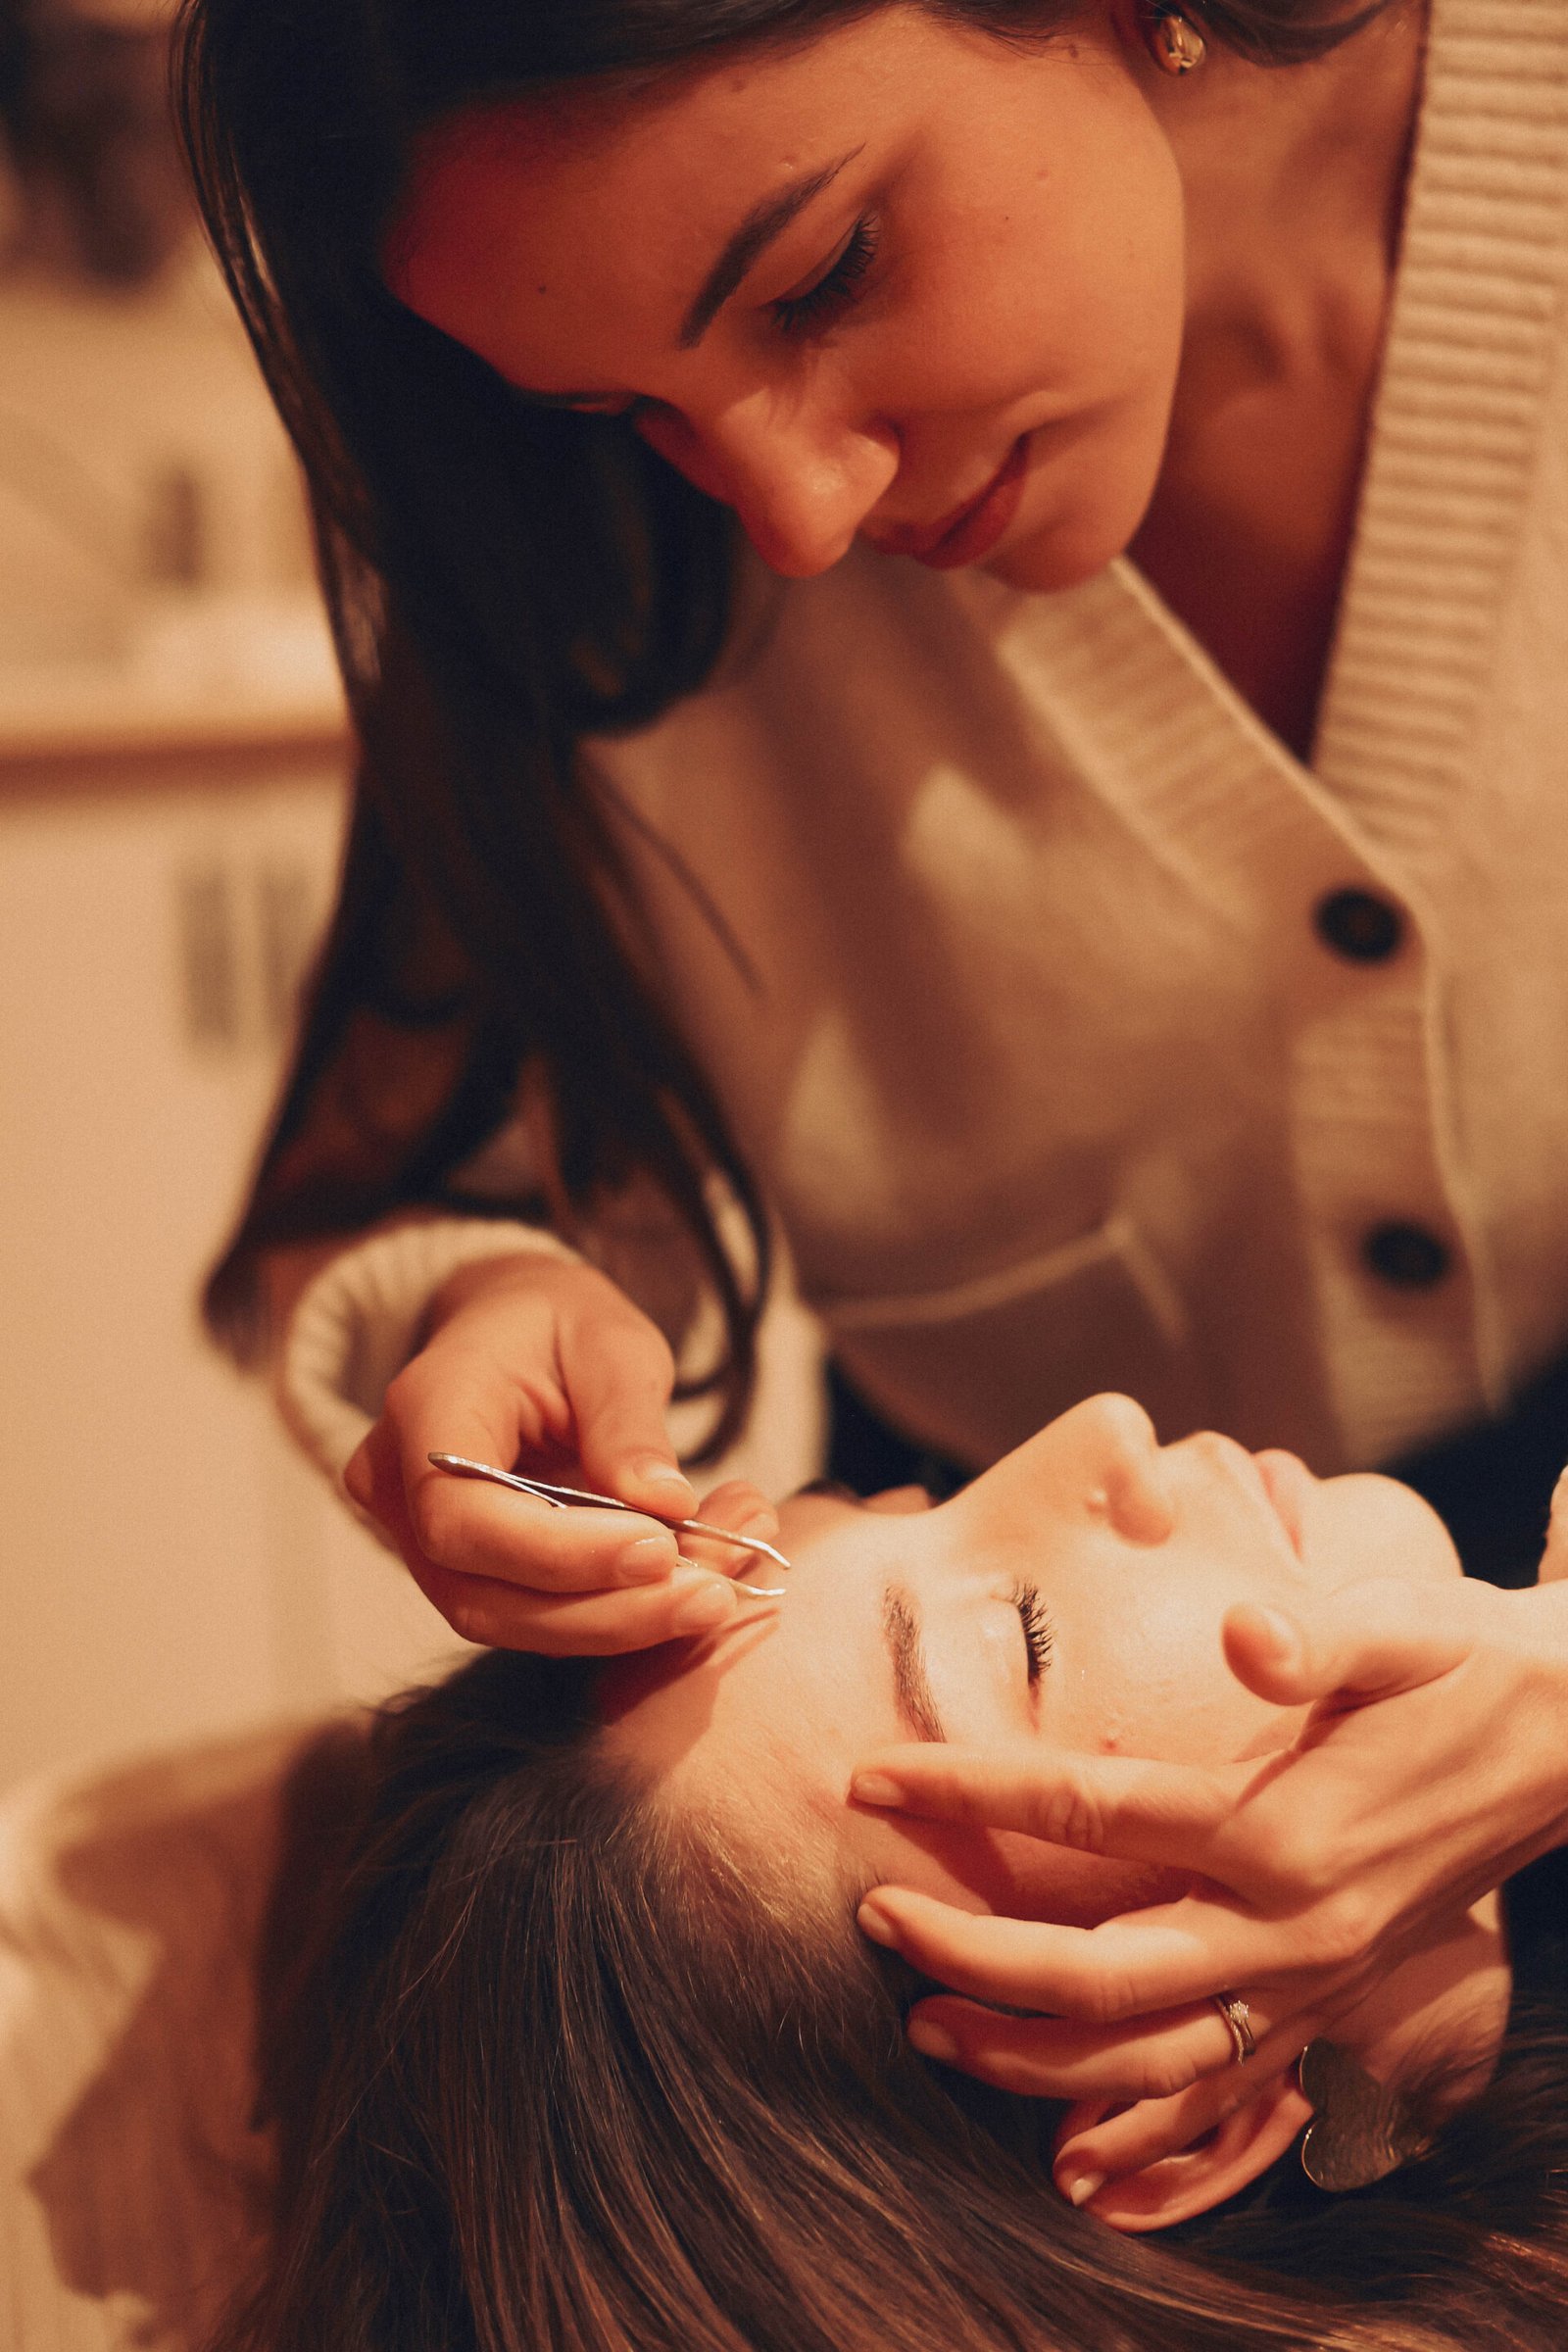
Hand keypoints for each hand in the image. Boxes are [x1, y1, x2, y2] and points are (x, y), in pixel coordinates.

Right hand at [344, 1251, 775, 1651]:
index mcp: (424, 1407)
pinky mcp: (466, 1571)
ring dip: (623, 1621)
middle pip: (482, 1592)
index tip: (660, 1549)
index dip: (559, 1554)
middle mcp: (399, 1485)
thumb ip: (628, 1425)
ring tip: (719, 1590)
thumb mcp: (610, 1344)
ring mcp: (420, 1539)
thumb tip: (666, 1507)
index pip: (462, 1517)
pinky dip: (617, 1613)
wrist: (518, 1329)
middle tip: (713, 1593)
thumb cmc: (560, 1323)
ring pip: (510, 1620)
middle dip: (607, 1608)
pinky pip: (534, 1614)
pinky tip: (694, 1585)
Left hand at [851, 1574, 1567, 2109]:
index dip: (971, 1789)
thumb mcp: (1406, 1628)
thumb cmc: (1468, 1665)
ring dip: (1030, 2058)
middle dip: (972, 1957)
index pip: (1089, 1810)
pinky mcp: (1333, 2006)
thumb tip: (1246, 1636)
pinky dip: (1139, 2127)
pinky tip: (1066, 2143)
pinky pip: (1223, 2094)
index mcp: (1283, 1824)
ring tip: (928, 2030)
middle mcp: (1292, 1924)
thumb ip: (1318, 1635)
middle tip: (872, 1919)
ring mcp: (1314, 1981)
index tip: (874, 1774)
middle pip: (1101, 1971)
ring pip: (1151, 2059)